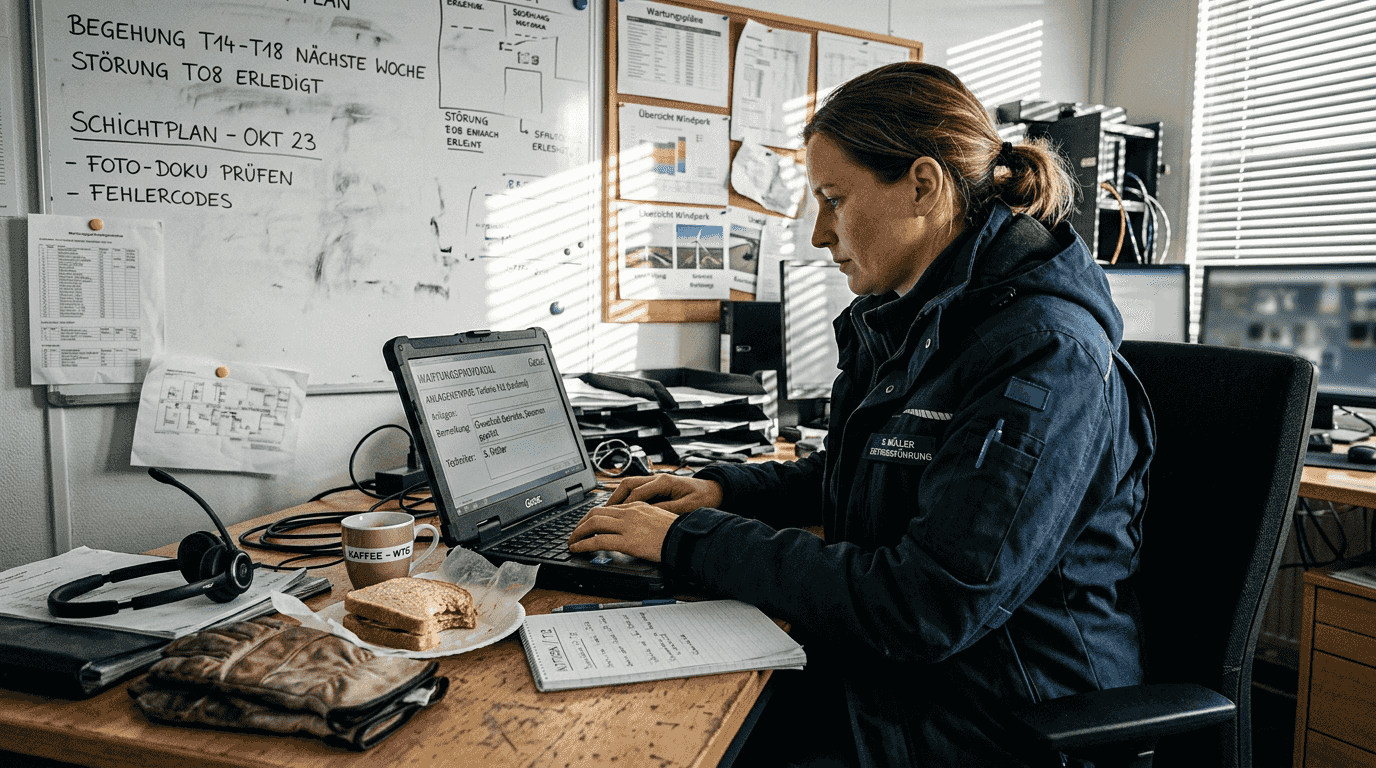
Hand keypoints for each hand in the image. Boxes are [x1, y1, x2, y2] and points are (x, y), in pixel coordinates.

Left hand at [567, 502, 678, 561]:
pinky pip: (598, 541)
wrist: (685, 539)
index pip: (608, 507)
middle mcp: (629, 512)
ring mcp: (627, 526)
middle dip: (581, 523)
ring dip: (578, 533)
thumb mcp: (657, 518)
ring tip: (572, 542)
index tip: (586, 524)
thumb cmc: (676, 532)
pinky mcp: (627, 541)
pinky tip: (578, 549)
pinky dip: (584, 544)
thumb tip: (629, 529)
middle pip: (596, 513)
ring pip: (593, 524)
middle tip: (575, 533)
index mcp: (637, 506)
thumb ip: (641, 520)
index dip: (592, 516)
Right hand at [607, 473, 723, 513]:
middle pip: (628, 484)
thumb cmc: (703, 498)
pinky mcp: (657, 487)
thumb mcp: (687, 507)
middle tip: (602, 512)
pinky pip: (636, 491)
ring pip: (630, 486)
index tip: (613, 516)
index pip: (637, 492)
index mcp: (664, 481)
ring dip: (617, 497)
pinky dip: (626, 499)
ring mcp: (656, 481)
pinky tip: (621, 510)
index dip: (623, 505)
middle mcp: (657, 478)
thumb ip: (667, 509)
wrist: (714, 491)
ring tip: (607, 511)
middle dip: (614, 498)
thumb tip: (648, 515)